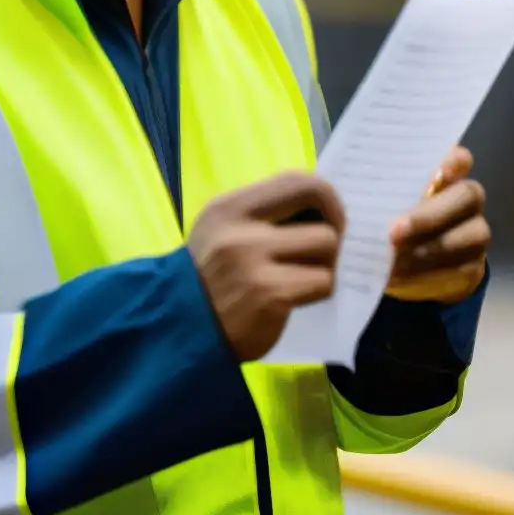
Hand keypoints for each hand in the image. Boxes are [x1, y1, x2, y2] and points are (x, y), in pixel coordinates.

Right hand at [188, 172, 344, 361]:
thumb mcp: (225, 233)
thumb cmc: (211, 280)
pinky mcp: (270, 296)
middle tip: (322, 251)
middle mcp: (239, 230)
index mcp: (230, 208)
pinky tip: (291, 301)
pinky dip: (316, 292)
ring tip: (298, 279)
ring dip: (323, 265)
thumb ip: (267, 215)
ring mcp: (253, 263)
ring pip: (327, 245)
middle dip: (333, 231)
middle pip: (321, 211)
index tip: (328, 218)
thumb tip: (325, 206)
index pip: (297, 181)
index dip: (327, 197)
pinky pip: (322, 282)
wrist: (180, 333)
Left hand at [385, 146, 490, 303]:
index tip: (439, 170)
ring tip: (393, 263)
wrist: (409, 268)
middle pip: (467, 195)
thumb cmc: (390, 223)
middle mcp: (467, 198)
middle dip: (430, 216)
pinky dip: (429, 275)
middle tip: (393, 233)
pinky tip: (402, 278)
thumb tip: (349, 193)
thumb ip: (379, 195)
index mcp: (445, 175)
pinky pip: (461, 269)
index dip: (454, 161)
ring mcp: (476, 231)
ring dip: (429, 251)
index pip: (460, 159)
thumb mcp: (382, 205)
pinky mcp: (475, 265)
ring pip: (470, 235)